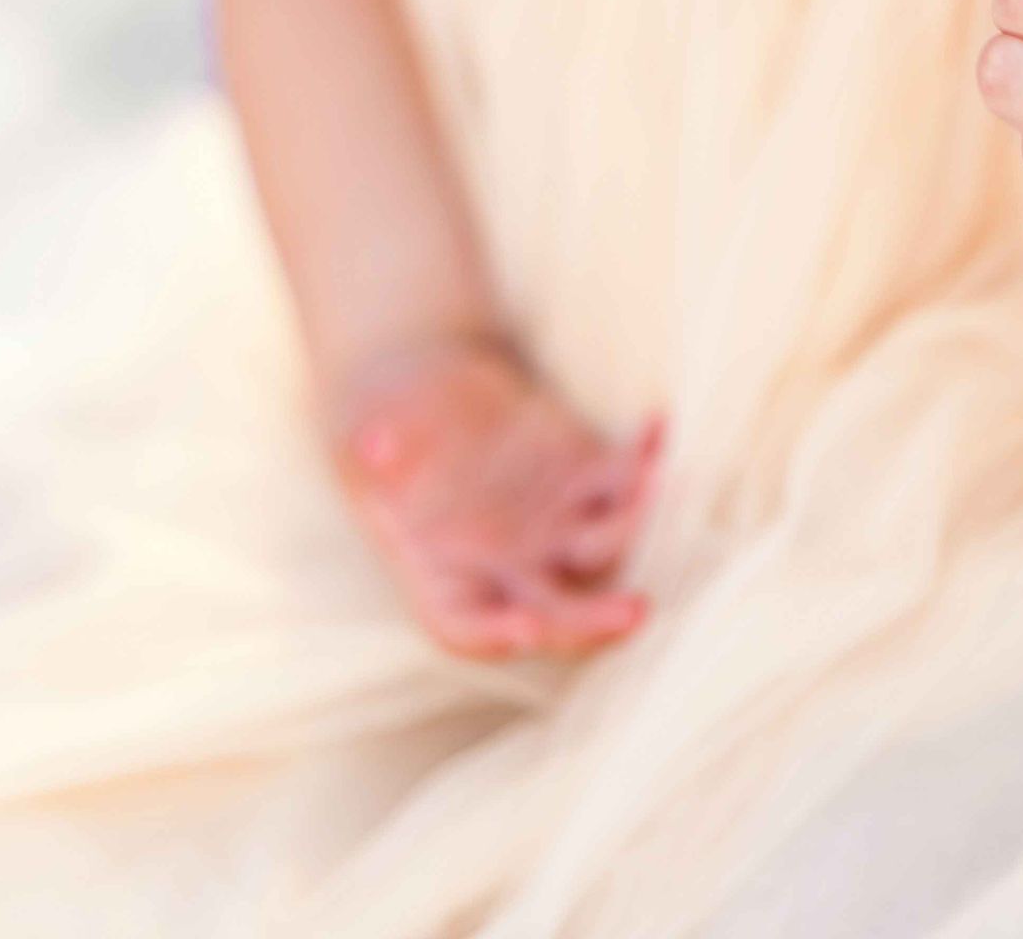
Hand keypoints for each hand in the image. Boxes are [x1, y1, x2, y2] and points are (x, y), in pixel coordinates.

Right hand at [330, 331, 665, 659]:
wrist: (427, 387)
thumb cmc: (384, 421)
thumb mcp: (366, 427)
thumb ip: (373, 443)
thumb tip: (375, 445)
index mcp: (441, 576)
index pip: (467, 627)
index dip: (495, 634)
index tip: (524, 628)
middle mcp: (504, 567)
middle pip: (555, 612)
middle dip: (594, 618)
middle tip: (634, 612)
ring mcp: (551, 528)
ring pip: (603, 548)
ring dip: (631, 521)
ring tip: (650, 481)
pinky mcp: (584, 479)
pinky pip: (623, 479)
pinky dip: (644, 458)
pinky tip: (656, 425)